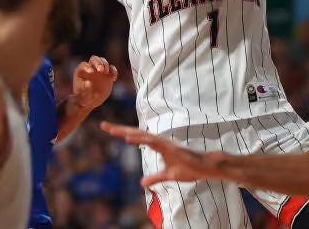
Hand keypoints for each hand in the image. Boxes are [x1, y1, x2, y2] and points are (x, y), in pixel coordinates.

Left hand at [70, 56, 117, 111]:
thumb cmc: (82, 98)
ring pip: (103, 61)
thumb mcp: (81, 96)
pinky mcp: (108, 74)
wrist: (91, 101)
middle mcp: (90, 68)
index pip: (84, 65)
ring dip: (105, 64)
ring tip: (105, 73)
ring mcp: (99, 71)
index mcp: (81, 72)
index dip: (87, 67)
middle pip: (94, 59)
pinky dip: (114, 71)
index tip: (91, 72)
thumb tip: (88, 83)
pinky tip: (113, 79)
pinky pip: (112, 68)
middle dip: (98, 63)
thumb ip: (84, 90)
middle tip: (101, 70)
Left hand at [101, 122, 225, 185]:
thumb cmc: (190, 168)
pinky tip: (129, 138)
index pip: (137, 137)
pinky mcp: (170, 147)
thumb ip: (155, 178)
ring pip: (142, 135)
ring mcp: (165, 142)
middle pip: (135, 132)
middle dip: (119, 129)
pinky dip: (140, 139)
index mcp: (158, 144)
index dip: (122, 133)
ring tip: (112, 130)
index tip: (108, 129)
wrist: (205, 167)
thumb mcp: (168, 176)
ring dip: (126, 132)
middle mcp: (159, 140)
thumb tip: (142, 183)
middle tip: (103, 125)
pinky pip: (152, 141)